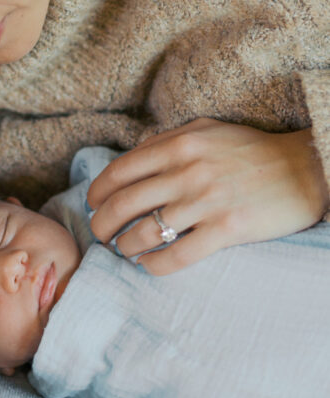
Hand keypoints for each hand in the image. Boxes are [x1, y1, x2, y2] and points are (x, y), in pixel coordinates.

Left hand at [87, 118, 328, 275]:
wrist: (305, 168)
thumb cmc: (251, 150)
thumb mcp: (206, 131)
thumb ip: (168, 140)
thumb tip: (132, 158)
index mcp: (180, 144)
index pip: (120, 171)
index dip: (97, 192)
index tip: (92, 204)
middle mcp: (189, 171)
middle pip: (123, 204)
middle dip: (102, 224)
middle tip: (100, 235)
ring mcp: (207, 201)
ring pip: (145, 232)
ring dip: (125, 247)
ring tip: (124, 251)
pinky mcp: (228, 229)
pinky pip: (178, 255)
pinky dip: (155, 265)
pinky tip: (149, 266)